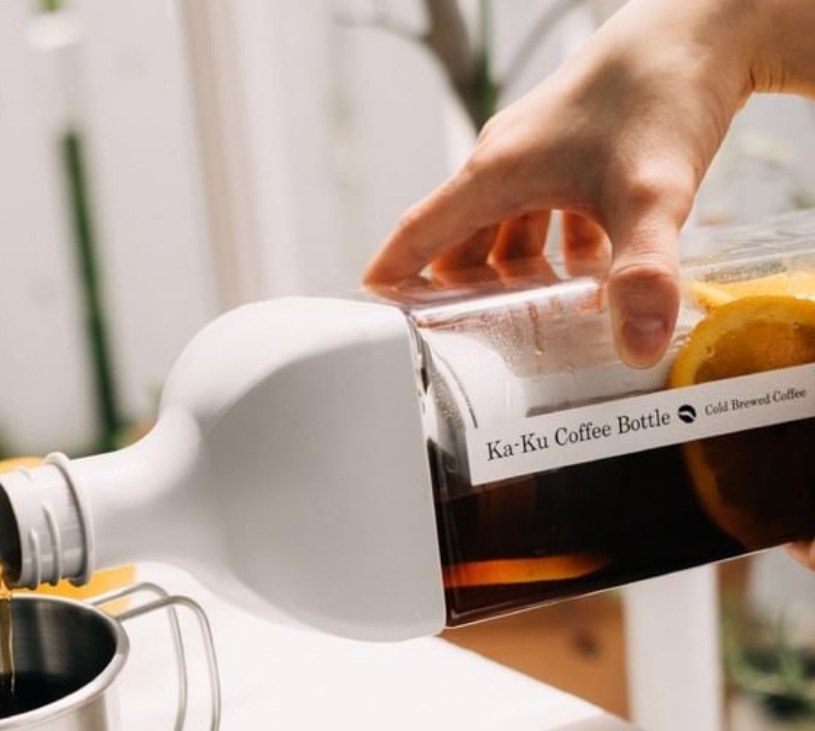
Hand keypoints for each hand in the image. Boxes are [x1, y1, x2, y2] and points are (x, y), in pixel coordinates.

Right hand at [364, 0, 761, 367]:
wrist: (707, 19)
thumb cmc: (664, 89)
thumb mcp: (651, 194)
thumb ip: (642, 274)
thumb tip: (636, 348)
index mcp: (497, 172)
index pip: (420, 232)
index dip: (394, 277)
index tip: (372, 316)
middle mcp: (507, 162)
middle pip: (461, 241)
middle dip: (463, 292)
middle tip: (472, 341)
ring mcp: (539, 155)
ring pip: (503, 230)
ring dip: (512, 274)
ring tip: (532, 318)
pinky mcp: (572, 151)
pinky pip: (543, 212)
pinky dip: (553, 249)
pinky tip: (589, 275)